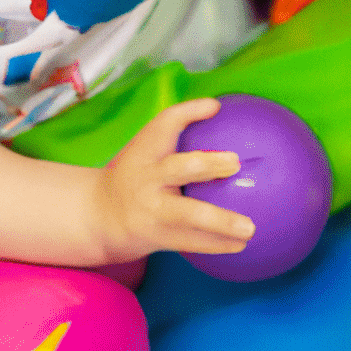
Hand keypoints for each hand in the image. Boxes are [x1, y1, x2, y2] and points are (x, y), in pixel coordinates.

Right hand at [92, 97, 255, 262]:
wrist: (101, 214)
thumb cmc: (135, 176)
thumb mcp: (144, 152)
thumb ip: (173, 136)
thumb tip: (217, 108)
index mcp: (143, 152)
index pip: (164, 124)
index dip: (189, 112)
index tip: (215, 107)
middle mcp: (147, 178)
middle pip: (180, 168)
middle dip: (208, 165)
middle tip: (235, 164)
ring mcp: (152, 209)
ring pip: (190, 215)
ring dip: (222, 221)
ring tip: (250, 226)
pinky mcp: (158, 236)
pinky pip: (194, 242)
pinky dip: (220, 244)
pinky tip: (241, 244)